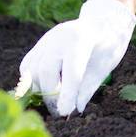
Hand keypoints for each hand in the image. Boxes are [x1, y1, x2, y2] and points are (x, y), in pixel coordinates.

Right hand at [16, 0, 134, 115]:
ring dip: (41, 90)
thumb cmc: (107, 46)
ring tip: (56, 101)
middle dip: (51, 95)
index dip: (67, 94)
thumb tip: (75, 109)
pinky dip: (33, 81)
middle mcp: (59, 37)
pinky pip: (27, 66)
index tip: (65, 112)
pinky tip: (47, 88)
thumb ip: (88, 88)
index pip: (71, 70)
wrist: (102, 24)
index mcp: (81, 39)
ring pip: (32, 70)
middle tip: (61, 112)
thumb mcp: (104, 67)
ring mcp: (46, 39)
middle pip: (45, 70)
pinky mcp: (39, 45)